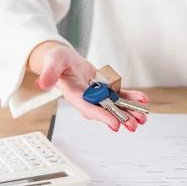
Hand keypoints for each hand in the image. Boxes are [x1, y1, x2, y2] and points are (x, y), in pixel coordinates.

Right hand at [29, 41, 148, 131]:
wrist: (64, 60)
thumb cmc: (57, 60)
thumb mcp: (53, 61)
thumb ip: (50, 72)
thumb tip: (42, 82)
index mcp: (74, 95)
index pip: (88, 109)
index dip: (102, 117)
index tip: (115, 125)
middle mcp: (87, 98)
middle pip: (105, 112)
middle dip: (120, 119)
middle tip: (135, 125)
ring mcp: (97, 95)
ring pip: (115, 106)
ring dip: (130, 112)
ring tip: (144, 118)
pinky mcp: (105, 89)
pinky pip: (120, 95)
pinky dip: (131, 98)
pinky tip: (143, 100)